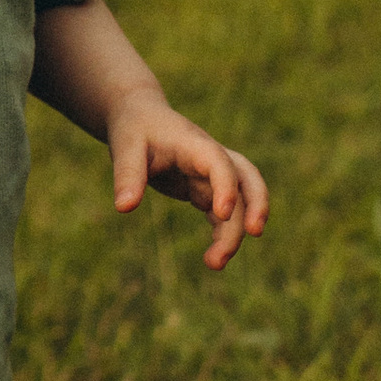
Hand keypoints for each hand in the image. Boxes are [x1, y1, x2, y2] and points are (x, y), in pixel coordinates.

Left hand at [106, 93, 268, 269]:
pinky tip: (212, 259)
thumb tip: (125, 207)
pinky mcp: (205, 189)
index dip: (225, 186)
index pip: (220, 162)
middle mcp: (211, 158)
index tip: (222, 214)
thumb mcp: (124, 147)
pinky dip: (222, 234)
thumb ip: (127, 175)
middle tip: (254, 233)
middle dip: (256, 204)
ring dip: (234, 231)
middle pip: (247, 178)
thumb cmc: (134, 128)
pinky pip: (223, 214)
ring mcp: (211, 175)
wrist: (140, 117)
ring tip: (215, 264)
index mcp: (194, 143)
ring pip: (238, 202)